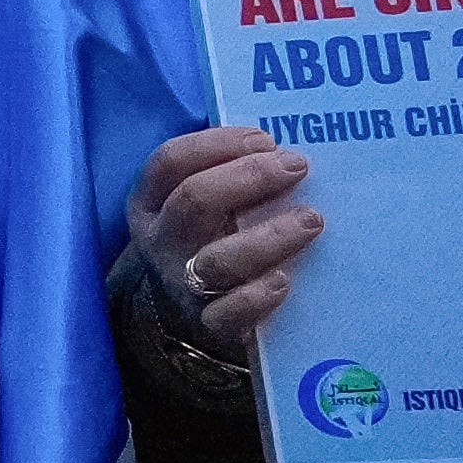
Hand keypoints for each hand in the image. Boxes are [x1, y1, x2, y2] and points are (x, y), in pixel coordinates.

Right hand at [129, 119, 322, 353]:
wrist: (191, 308)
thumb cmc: (210, 237)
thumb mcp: (203, 203)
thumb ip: (229, 175)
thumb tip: (284, 147)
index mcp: (152, 203)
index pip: (170, 162)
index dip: (215, 145)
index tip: (264, 139)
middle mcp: (162, 241)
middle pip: (194, 201)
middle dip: (249, 178)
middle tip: (296, 166)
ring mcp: (183, 283)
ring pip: (216, 260)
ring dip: (268, 237)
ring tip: (311, 220)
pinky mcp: (209, 323)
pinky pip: (227, 314)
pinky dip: (255, 298)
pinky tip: (283, 281)